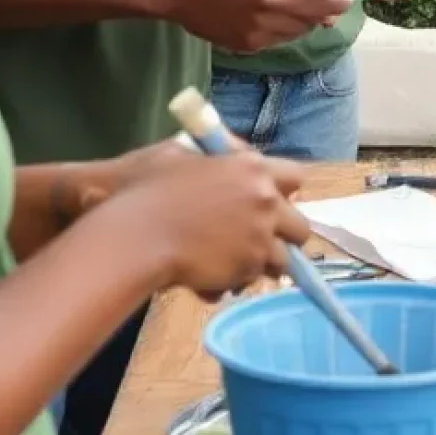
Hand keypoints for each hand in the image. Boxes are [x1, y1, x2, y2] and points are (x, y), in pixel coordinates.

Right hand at [120, 149, 310, 296]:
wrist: (134, 237)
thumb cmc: (149, 190)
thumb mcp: (181, 154)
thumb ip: (217, 156)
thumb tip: (235, 154)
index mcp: (253, 168)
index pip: (297, 177)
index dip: (284, 191)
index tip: (269, 200)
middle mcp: (265, 202)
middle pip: (300, 227)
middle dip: (283, 235)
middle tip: (257, 239)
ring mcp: (259, 238)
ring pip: (282, 260)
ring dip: (262, 262)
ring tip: (232, 262)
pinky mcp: (244, 269)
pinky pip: (249, 280)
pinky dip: (233, 280)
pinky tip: (208, 278)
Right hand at [154, 0, 353, 52]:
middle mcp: (270, 3)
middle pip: (316, 10)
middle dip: (335, 7)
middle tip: (344, 4)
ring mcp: (258, 26)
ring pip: (300, 28)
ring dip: (314, 21)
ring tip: (321, 13)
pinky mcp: (246, 43)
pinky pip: (279, 39)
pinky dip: (291, 31)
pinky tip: (293, 23)